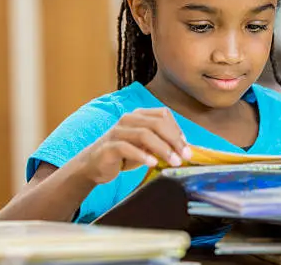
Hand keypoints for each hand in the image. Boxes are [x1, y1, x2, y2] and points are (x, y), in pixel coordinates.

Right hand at [76, 108, 191, 184]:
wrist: (94, 165)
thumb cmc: (124, 154)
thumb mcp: (146, 146)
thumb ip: (163, 143)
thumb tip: (186, 148)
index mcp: (139, 115)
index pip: (163, 115)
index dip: (177, 129)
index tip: (186, 146)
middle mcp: (128, 119)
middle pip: (157, 123)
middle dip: (174, 140)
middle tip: (185, 156)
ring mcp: (117, 131)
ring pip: (144, 134)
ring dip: (163, 149)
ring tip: (174, 161)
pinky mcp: (109, 146)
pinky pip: (127, 148)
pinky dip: (142, 155)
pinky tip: (153, 163)